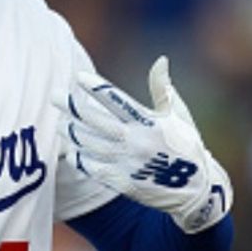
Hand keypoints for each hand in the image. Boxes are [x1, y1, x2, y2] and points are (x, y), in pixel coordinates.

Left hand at [58, 56, 231, 232]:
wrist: (196, 190)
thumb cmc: (187, 146)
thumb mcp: (179, 116)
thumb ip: (163, 89)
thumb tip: (160, 60)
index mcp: (149, 122)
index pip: (117, 100)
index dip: (96, 88)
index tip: (78, 77)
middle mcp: (136, 141)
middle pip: (95, 121)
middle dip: (72, 107)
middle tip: (55, 96)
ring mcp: (128, 163)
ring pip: (90, 144)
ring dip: (72, 133)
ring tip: (61, 124)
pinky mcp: (123, 183)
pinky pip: (93, 168)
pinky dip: (79, 158)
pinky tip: (70, 151)